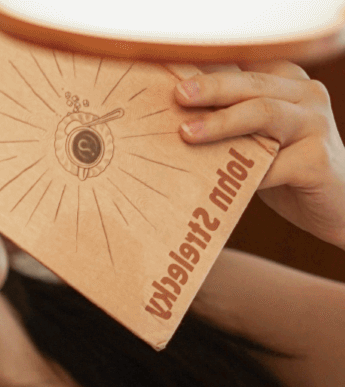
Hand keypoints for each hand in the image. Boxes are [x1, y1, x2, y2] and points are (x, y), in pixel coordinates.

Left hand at [174, 63, 344, 248]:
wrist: (336, 204)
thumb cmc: (285, 171)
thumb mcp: (257, 141)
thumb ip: (231, 127)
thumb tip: (174, 125)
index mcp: (288, 84)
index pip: (247, 67)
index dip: (212, 68)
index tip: (172, 74)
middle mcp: (305, 96)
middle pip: (253, 84)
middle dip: (212, 88)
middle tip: (178, 94)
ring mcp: (316, 125)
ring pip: (265, 114)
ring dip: (222, 123)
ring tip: (187, 133)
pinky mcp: (317, 160)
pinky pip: (275, 166)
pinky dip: (244, 175)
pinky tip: (217, 186)